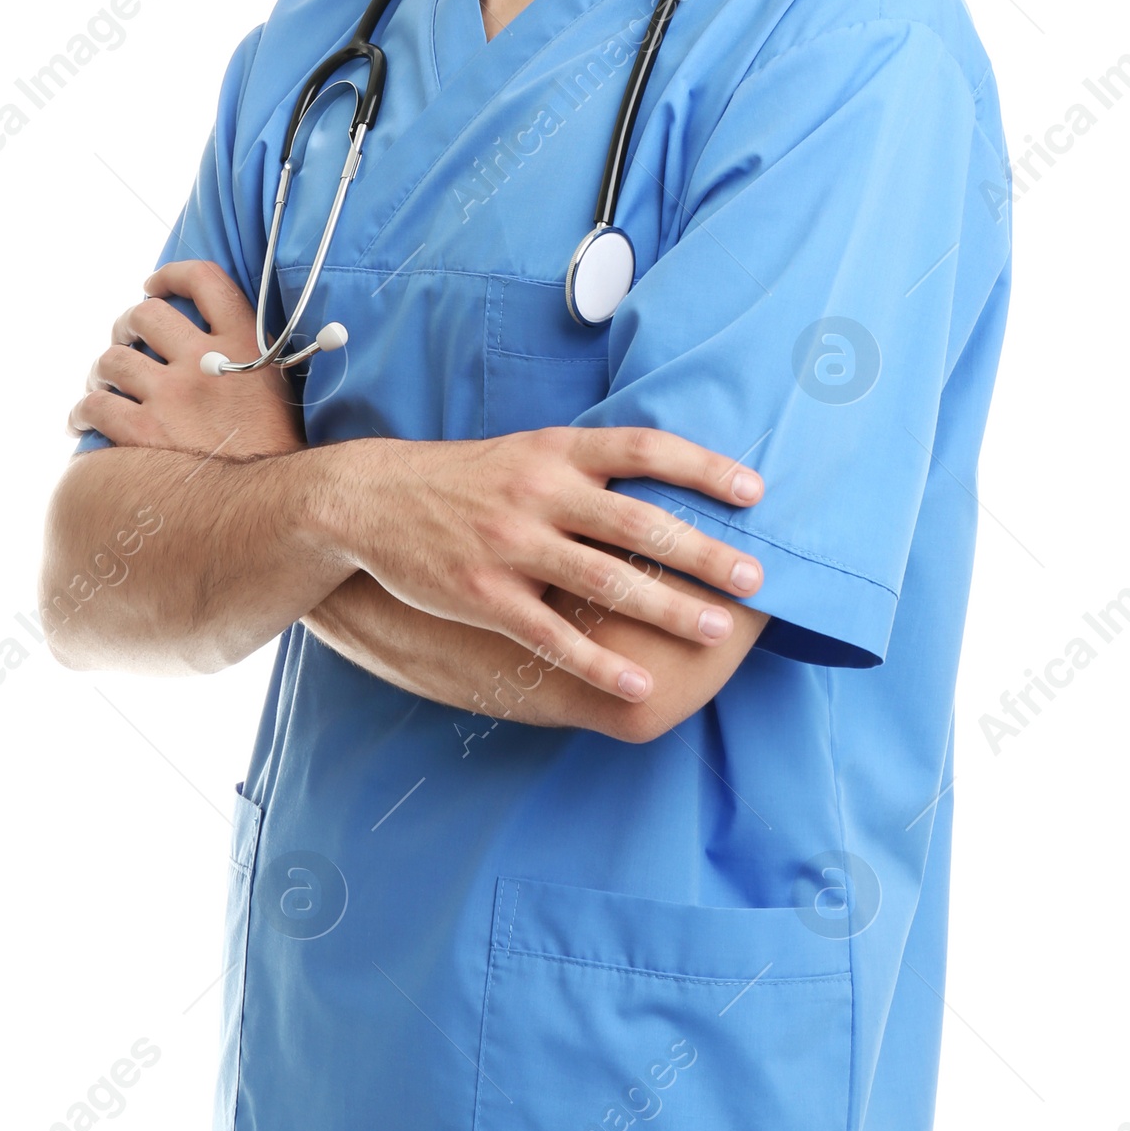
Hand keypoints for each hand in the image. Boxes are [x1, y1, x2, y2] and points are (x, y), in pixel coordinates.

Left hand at [67, 258, 305, 460]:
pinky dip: (82, 411)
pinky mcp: (145, 434)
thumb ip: (250, 355)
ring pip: (112, 360)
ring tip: (102, 383)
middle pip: (146, 314)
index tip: (153, 286)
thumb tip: (218, 338)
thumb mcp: (278, 386)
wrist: (274, 505)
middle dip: (126, 324)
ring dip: (100, 369)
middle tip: (125, 340)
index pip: (204, 280)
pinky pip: (95, 407)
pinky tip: (82, 421)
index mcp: (246, 342)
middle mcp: (205, 361)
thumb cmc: (277, 450)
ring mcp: (173, 396)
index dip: (171, 275)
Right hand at [307, 424, 766, 702]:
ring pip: (606, 582)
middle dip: (703, 552)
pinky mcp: (484, 597)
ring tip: (718, 630)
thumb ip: (590, 464)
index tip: (756, 490)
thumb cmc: (470, 477)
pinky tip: (639, 683)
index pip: (644, 448)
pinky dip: (600, 662)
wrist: (372, 498)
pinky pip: (553, 637)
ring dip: (668, 608)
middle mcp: (539, 492)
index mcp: (556, 449)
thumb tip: (671, 478)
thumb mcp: (529, 449)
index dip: (703, 467)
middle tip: (757, 577)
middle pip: (638, 522)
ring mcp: (511, 546)